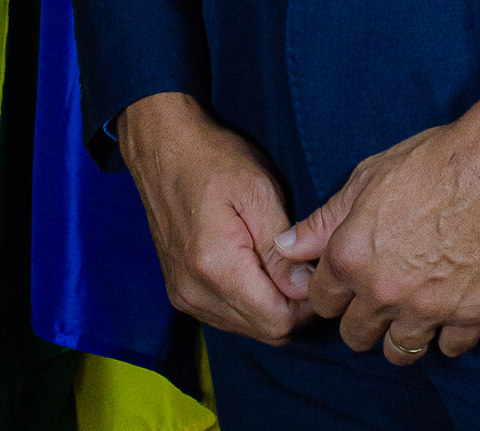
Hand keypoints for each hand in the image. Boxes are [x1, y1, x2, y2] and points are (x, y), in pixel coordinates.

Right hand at [116, 92, 313, 344]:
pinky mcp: (180, 293)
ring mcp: (183, 296)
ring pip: (247, 328)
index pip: (277, 321)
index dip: (306, 303)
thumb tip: (304, 288)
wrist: (163, 148)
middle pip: (264, 331)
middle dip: (292, 307)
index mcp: (216, 267)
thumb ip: (281, 249)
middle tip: (302, 265)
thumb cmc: (214, 159)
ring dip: (270, 306)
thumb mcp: (258, 192)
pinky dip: (249, 302)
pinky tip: (255, 267)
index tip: (316, 271)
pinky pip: (227, 317)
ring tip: (278, 262)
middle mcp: (195, 292)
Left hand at [264, 99, 479, 362]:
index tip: (345, 281)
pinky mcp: (469, 314)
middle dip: (360, 318)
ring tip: (410, 308)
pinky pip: (450, 349)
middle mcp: (382, 291)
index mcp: (350, 256)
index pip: (320, 302)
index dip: (331, 289)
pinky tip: (448, 307)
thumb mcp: (365, 179)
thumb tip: (283, 246)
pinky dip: (448, 334)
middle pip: (354, 336)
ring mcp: (426, 308)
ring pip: (398, 352)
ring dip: (400, 334)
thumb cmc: (427, 161)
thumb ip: (321, 221)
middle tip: (378, 295)